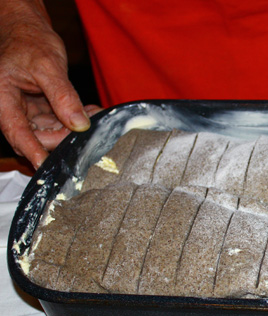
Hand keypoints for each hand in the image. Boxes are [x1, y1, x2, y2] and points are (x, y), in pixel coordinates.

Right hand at [0, 0, 93, 167]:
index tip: (50, 167)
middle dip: (65, 136)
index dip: (34, 152)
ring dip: (74, 128)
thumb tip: (79, 125)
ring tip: (95, 114)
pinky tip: (91, 111)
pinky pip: (59, 121)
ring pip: (52, 131)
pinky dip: (76, 118)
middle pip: (38, 137)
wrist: (30, 31)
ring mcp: (28, 111)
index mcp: (3, 99)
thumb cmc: (30, 42)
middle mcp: (12, 109)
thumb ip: (63, 96)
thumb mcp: (48, 66)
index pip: (18, 134)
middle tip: (89, 128)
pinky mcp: (41, 110)